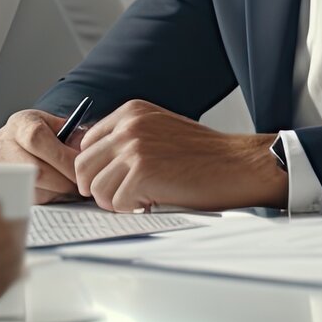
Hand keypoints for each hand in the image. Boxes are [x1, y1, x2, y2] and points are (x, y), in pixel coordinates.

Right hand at [0, 110, 80, 203]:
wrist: (25, 143)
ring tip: (70, 187)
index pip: (37, 138)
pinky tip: (55, 190)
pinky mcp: (1, 186)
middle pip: (34, 168)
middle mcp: (2, 143)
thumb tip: (86, 155)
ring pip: (32, 187)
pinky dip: (46, 196)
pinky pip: (27, 197)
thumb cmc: (49, 135)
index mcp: (20, 123)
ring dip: (56, 191)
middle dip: (63, 180)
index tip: (81, 171)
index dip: (62, 158)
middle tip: (81, 185)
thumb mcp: (61, 127)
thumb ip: (75, 137)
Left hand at [73, 100, 283, 211]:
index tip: (111, 181)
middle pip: (83, 167)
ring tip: (141, 199)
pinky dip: (133, 209)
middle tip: (121, 197)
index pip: (85, 143)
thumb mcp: (159, 130)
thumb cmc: (204, 155)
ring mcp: (134, 149)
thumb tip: (95, 165)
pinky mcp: (142, 174)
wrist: (239, 164)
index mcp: (131, 112)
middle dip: (98, 188)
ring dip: (115, 201)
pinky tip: (154, 202)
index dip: (95, 168)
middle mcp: (128, 126)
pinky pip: (117, 203)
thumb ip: (127, 139)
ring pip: (96, 189)